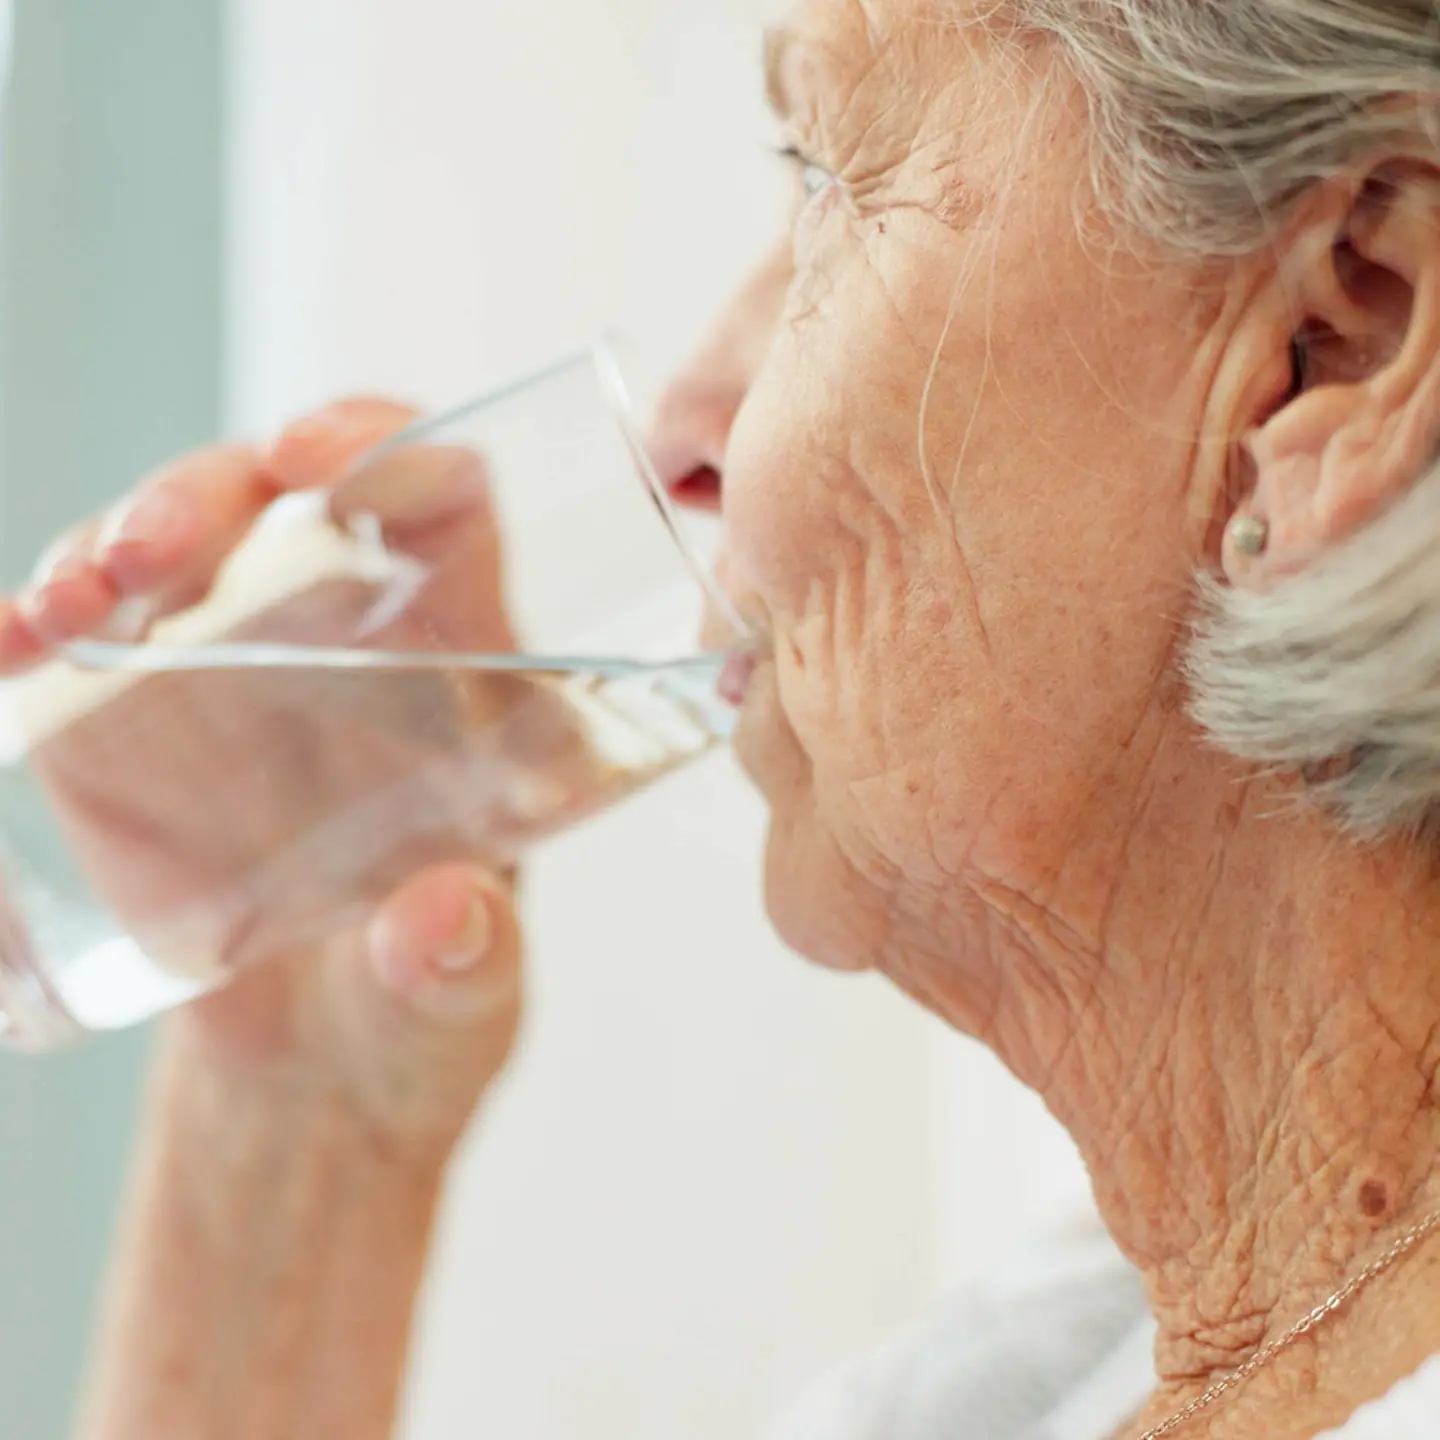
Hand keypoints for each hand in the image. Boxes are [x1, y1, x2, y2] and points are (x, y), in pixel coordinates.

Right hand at [0, 400, 524, 1152]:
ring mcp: (237, 671)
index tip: (319, 457)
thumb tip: (446, 923)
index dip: (390, 448)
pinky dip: (33, 626)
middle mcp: (354, 645)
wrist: (312, 1070)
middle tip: (153, 554)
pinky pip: (85, 640)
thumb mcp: (461, 1003)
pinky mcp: (138, 721)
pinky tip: (9, 646)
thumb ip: (464, 968)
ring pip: (176, 548)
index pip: (443, 506)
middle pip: (288, 502)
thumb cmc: (420, 1013)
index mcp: (468, 672)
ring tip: (69, 610)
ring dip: (110, 545)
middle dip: (213, 494)